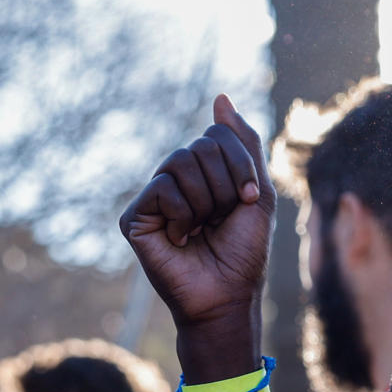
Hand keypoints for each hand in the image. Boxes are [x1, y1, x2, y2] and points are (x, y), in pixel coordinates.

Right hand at [120, 95, 273, 329]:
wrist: (227, 294)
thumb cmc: (244, 250)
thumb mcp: (257, 192)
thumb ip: (245, 144)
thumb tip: (221, 97)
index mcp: (205, 172)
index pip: (218, 135)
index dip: (240, 165)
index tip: (246, 201)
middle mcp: (176, 179)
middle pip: (201, 146)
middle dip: (226, 184)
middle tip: (223, 218)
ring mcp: (153, 197)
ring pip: (180, 162)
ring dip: (206, 200)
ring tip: (202, 228)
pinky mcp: (135, 217)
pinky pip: (162, 187)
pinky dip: (183, 213)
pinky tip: (181, 237)